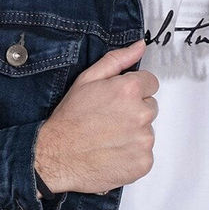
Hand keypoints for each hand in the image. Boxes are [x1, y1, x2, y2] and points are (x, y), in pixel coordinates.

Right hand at [33, 37, 158, 195]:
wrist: (58, 157)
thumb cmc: (70, 120)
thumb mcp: (87, 80)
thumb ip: (117, 60)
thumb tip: (140, 46)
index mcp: (130, 90)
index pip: (151, 84)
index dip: (133, 91)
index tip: (118, 102)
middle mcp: (141, 114)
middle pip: (150, 108)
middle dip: (134, 113)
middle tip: (109, 122)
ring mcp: (144, 141)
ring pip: (147, 133)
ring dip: (133, 136)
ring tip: (109, 140)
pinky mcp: (143, 163)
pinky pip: (145, 156)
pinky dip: (132, 156)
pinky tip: (113, 154)